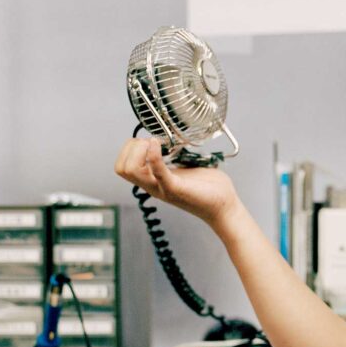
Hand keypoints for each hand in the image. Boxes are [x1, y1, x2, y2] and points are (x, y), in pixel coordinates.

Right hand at [114, 137, 239, 227]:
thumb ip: (174, 159)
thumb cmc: (208, 187)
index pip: (122, 166)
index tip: (148, 141)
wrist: (224, 205)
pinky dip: (154, 155)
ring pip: (130, 171)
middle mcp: (153, 186)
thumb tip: (171, 142)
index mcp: (153, 180)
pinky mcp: (175, 189)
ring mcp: (162, 188)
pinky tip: (158, 144)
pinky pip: (157, 171)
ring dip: (139, 150)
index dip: (129, 149)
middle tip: (150, 142)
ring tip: (156, 144)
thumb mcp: (184, 169)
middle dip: (130, 148)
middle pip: (121, 168)